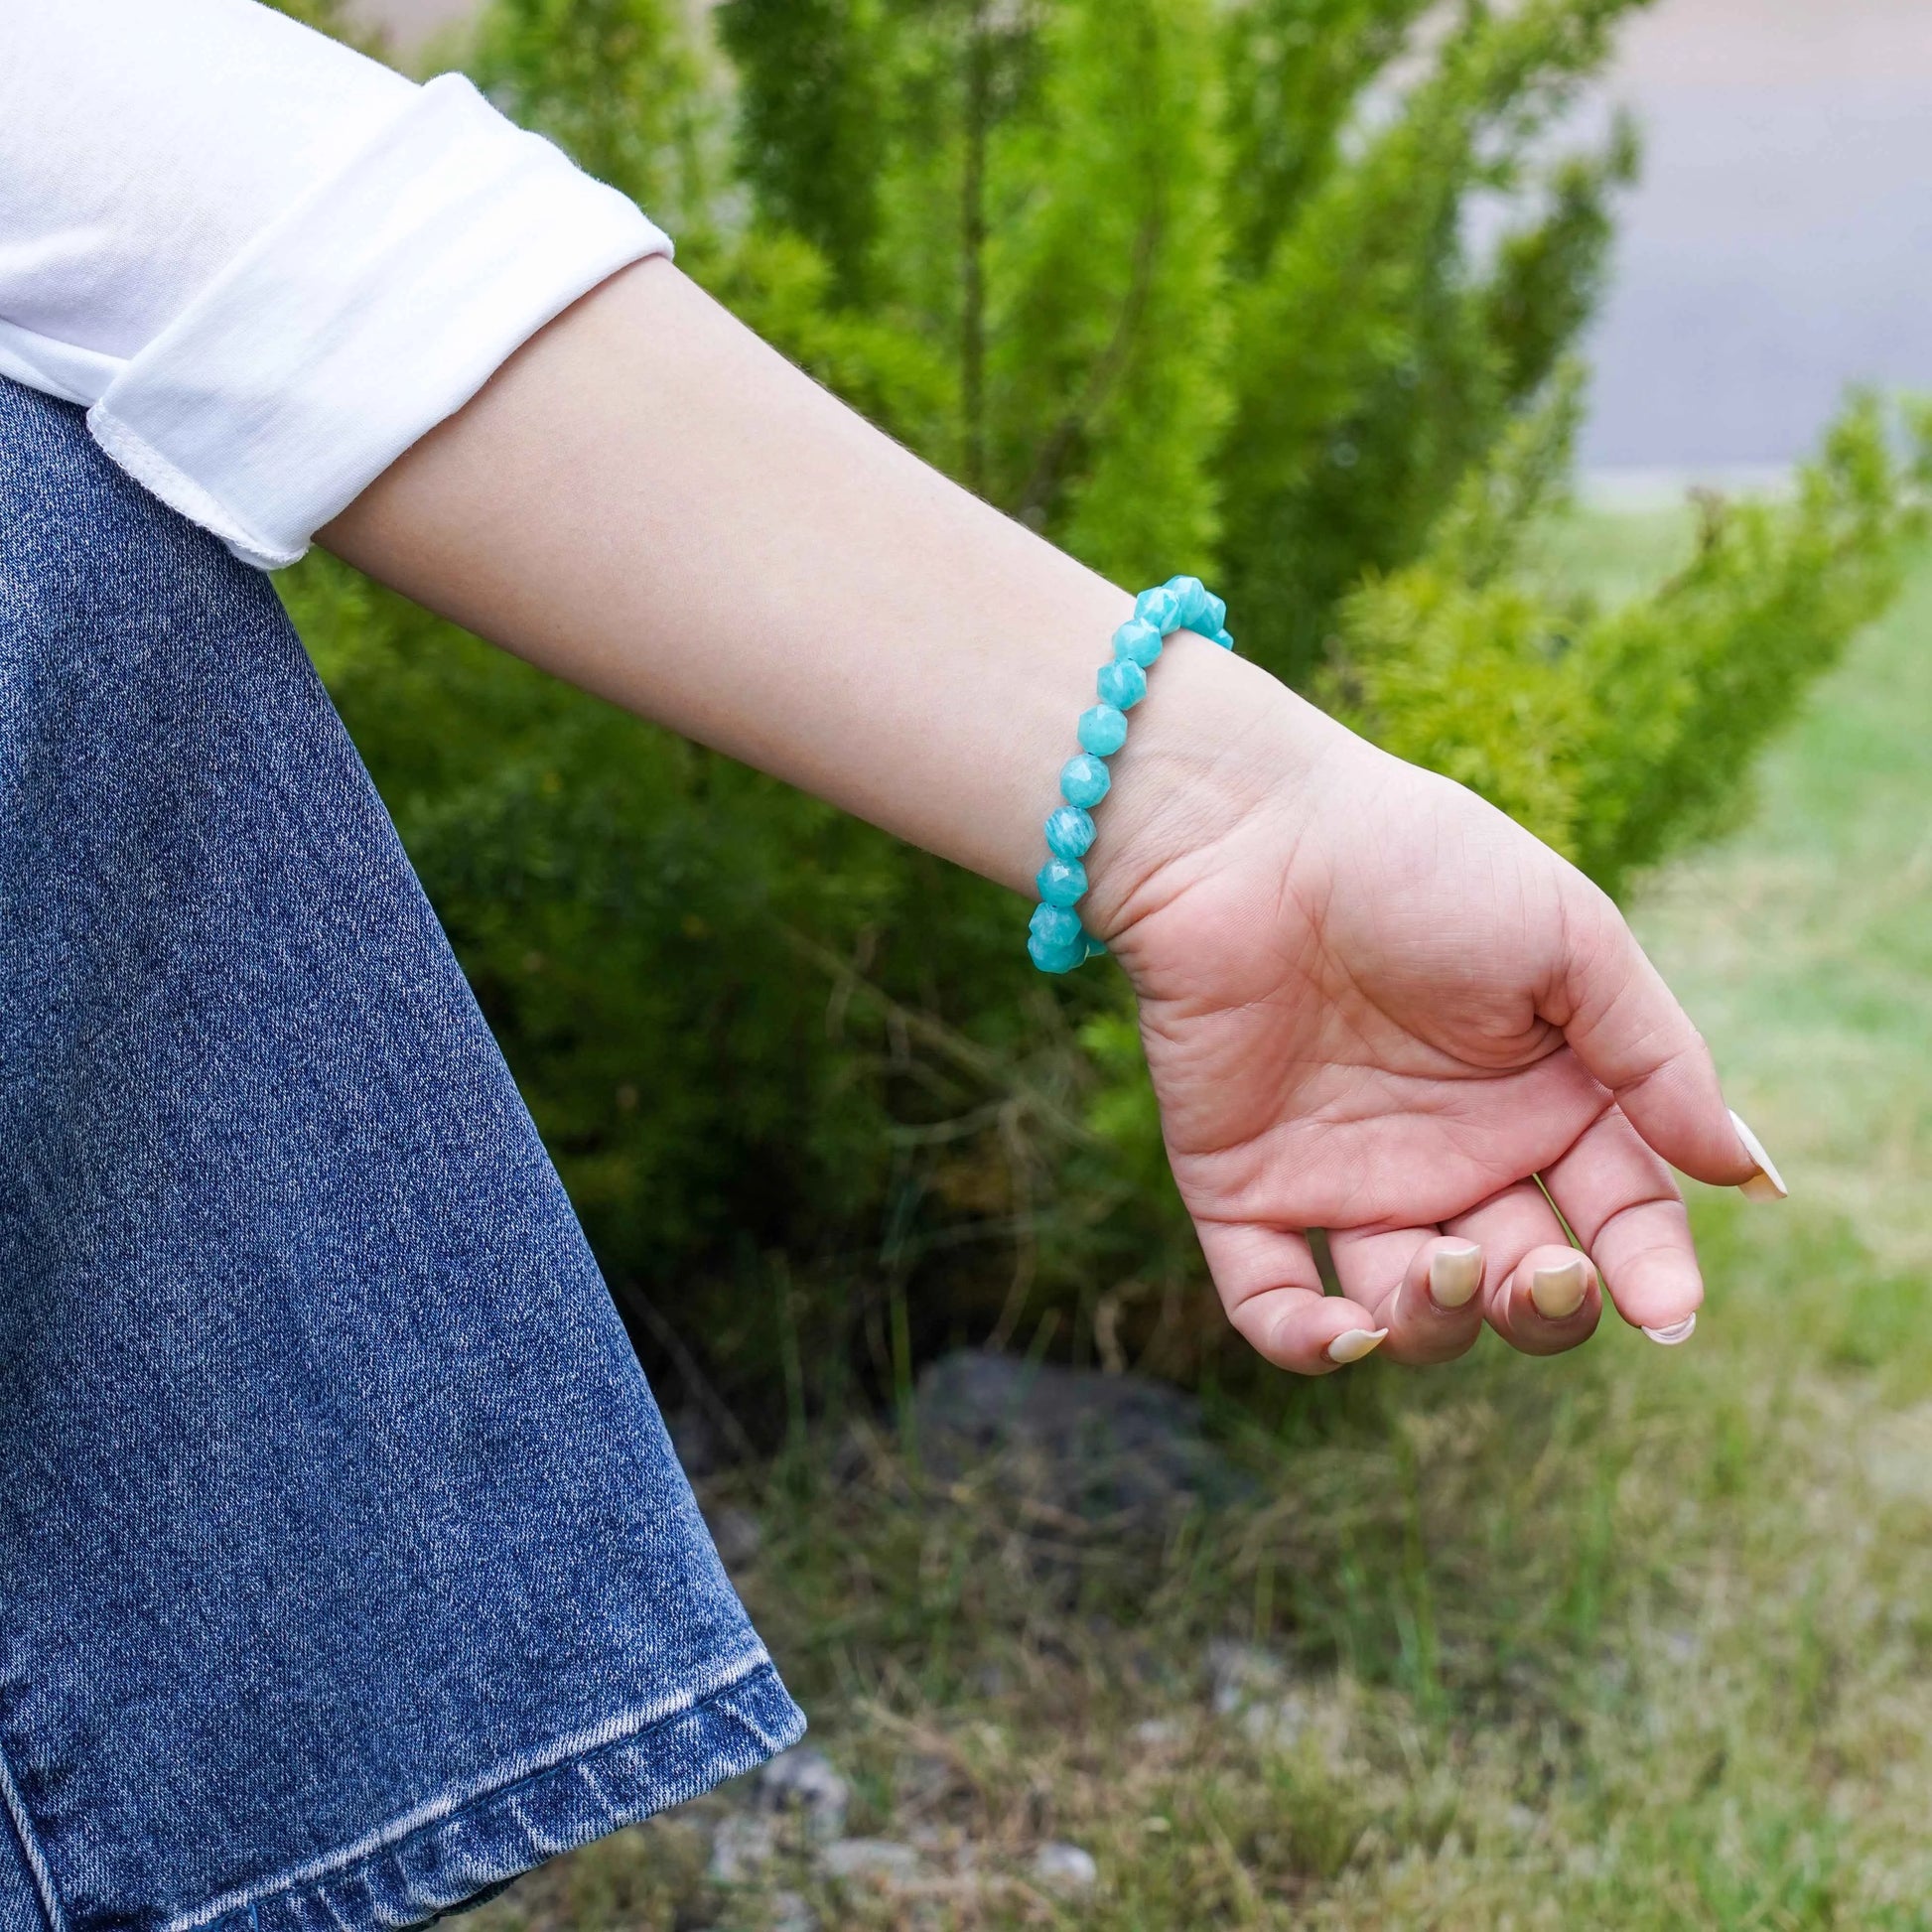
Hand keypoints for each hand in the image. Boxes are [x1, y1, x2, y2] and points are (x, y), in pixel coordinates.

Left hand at [1086, 639, 1780, 1374]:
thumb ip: (1658, 1059)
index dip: (1649, 1269)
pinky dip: (1309, 1343)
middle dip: (1545, 1307)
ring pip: (1410, 1313)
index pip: (1617, 1215)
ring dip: (1442, 1324)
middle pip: (1518, 1285)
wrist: (1248, 834)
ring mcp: (1345, 1179)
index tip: (1665, 1306)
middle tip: (1544, 1270)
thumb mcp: (1571, 943)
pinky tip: (1347, 1330)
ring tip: (1446, 1263)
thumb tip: (1749, 1174)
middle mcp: (1450, 1154)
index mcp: (1540, 1099)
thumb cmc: (1417, 866)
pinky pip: (1274, 1306)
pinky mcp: (1243, 1191)